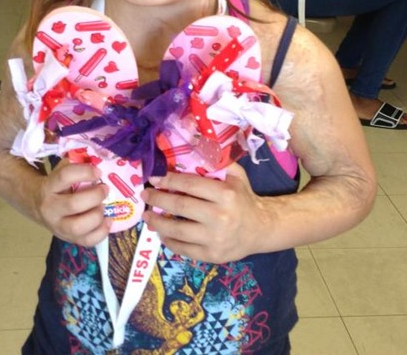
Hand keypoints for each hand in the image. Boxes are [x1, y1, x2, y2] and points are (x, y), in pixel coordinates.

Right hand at [38, 160, 110, 246]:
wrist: (36, 205)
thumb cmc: (55, 185)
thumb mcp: (59, 171)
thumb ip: (76, 165)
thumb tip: (100, 160)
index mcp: (48, 187)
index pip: (65, 177)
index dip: (85, 172)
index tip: (98, 171)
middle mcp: (50, 208)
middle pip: (73, 204)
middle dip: (94, 196)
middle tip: (105, 189)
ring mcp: (58, 226)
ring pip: (78, 227)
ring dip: (97, 215)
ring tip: (103, 206)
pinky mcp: (68, 239)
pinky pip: (86, 241)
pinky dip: (101, 233)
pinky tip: (108, 221)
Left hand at [141, 163, 262, 262]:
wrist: (261, 228)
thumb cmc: (244, 198)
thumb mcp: (236, 176)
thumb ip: (216, 163)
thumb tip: (191, 149)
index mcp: (225, 195)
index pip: (190, 185)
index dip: (168, 181)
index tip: (154, 178)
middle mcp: (220, 217)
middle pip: (180, 207)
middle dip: (158, 200)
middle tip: (145, 195)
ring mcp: (215, 239)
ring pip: (177, 230)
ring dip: (157, 223)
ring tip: (147, 216)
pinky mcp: (212, 256)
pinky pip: (184, 249)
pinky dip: (169, 241)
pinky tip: (161, 233)